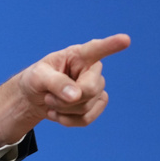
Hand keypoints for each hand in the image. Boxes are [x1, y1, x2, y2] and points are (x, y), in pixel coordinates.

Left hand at [0, 34, 130, 146]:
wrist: (33, 98)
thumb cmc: (35, 80)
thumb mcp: (37, 77)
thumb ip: (55, 82)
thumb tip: (76, 96)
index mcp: (78, 55)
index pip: (96, 49)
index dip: (111, 45)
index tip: (125, 39)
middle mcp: (92, 69)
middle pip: (90, 89)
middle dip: (65, 99)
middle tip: (48, 96)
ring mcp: (96, 87)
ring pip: (86, 107)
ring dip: (62, 110)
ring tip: (50, 101)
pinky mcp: (96, 104)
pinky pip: (86, 119)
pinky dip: (67, 121)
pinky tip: (57, 114)